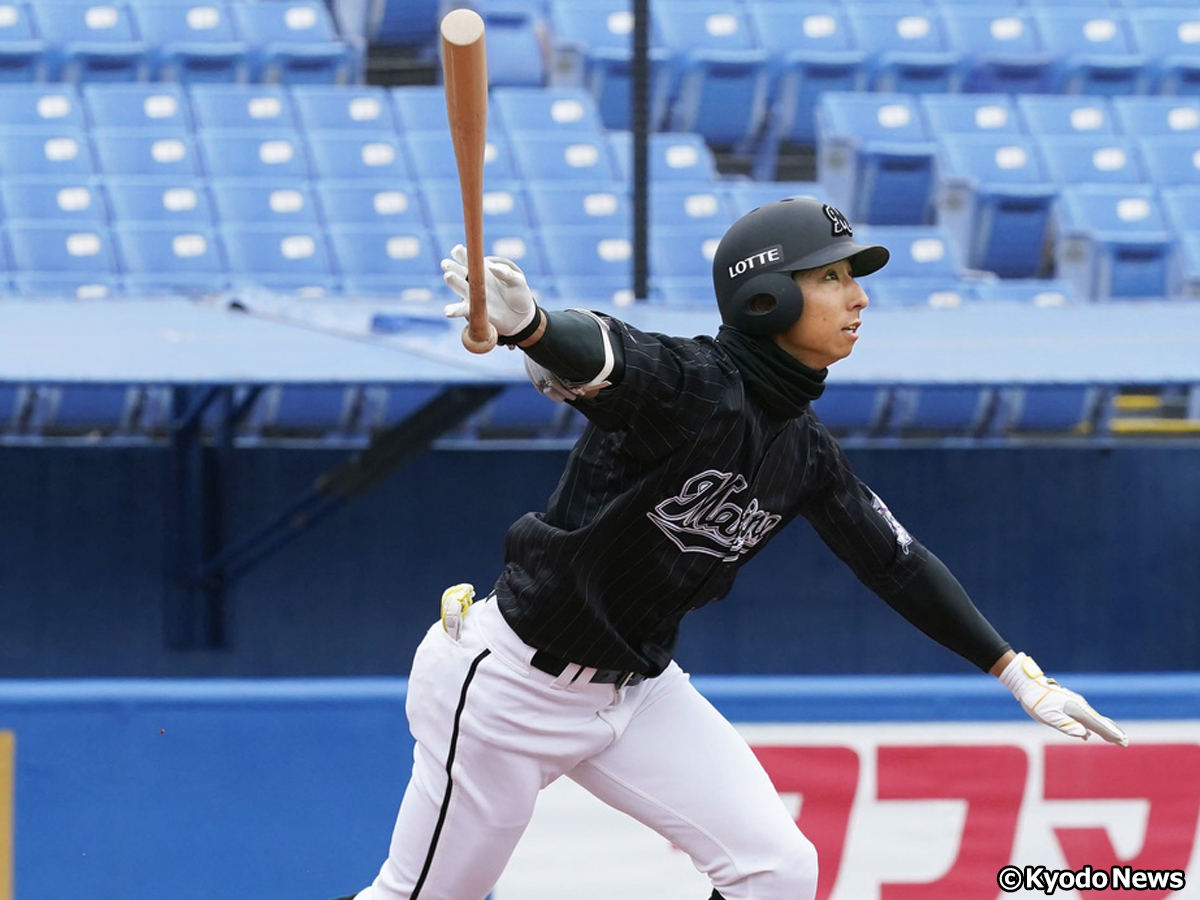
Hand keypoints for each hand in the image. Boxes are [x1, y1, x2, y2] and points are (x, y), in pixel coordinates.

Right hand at [441, 244, 536, 338]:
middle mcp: (474, 281)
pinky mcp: (473, 310)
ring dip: (452, 282)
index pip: (470, 258)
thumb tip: (492, 267)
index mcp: (484, 269)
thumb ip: (506, 273)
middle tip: (446, 263)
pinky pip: (462, 309)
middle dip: (452, 266)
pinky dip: (454, 311)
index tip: (457, 250)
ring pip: (458, 287)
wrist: (520, 316)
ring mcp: (472, 296)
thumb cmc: (518, 294)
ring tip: (448, 276)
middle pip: (459, 271)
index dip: (462, 253)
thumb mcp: (517, 281)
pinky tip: (448, 311)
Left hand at [999, 652, 1127, 745]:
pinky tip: (1088, 733)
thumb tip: (1084, 735)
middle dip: (1111, 732)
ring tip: (1113, 738)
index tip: (1123, 742)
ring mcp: (1074, 703)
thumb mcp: (1049, 717)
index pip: (1098, 725)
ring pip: (1092, 718)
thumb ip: (1067, 726)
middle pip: (1099, 722)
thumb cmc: (1037, 702)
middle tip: (1124, 742)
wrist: (1027, 685)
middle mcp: (1079, 706)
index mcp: (1077, 710)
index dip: (1111, 734)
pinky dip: (1090, 725)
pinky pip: (1083, 716)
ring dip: (1103, 729)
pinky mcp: (1069, 703)